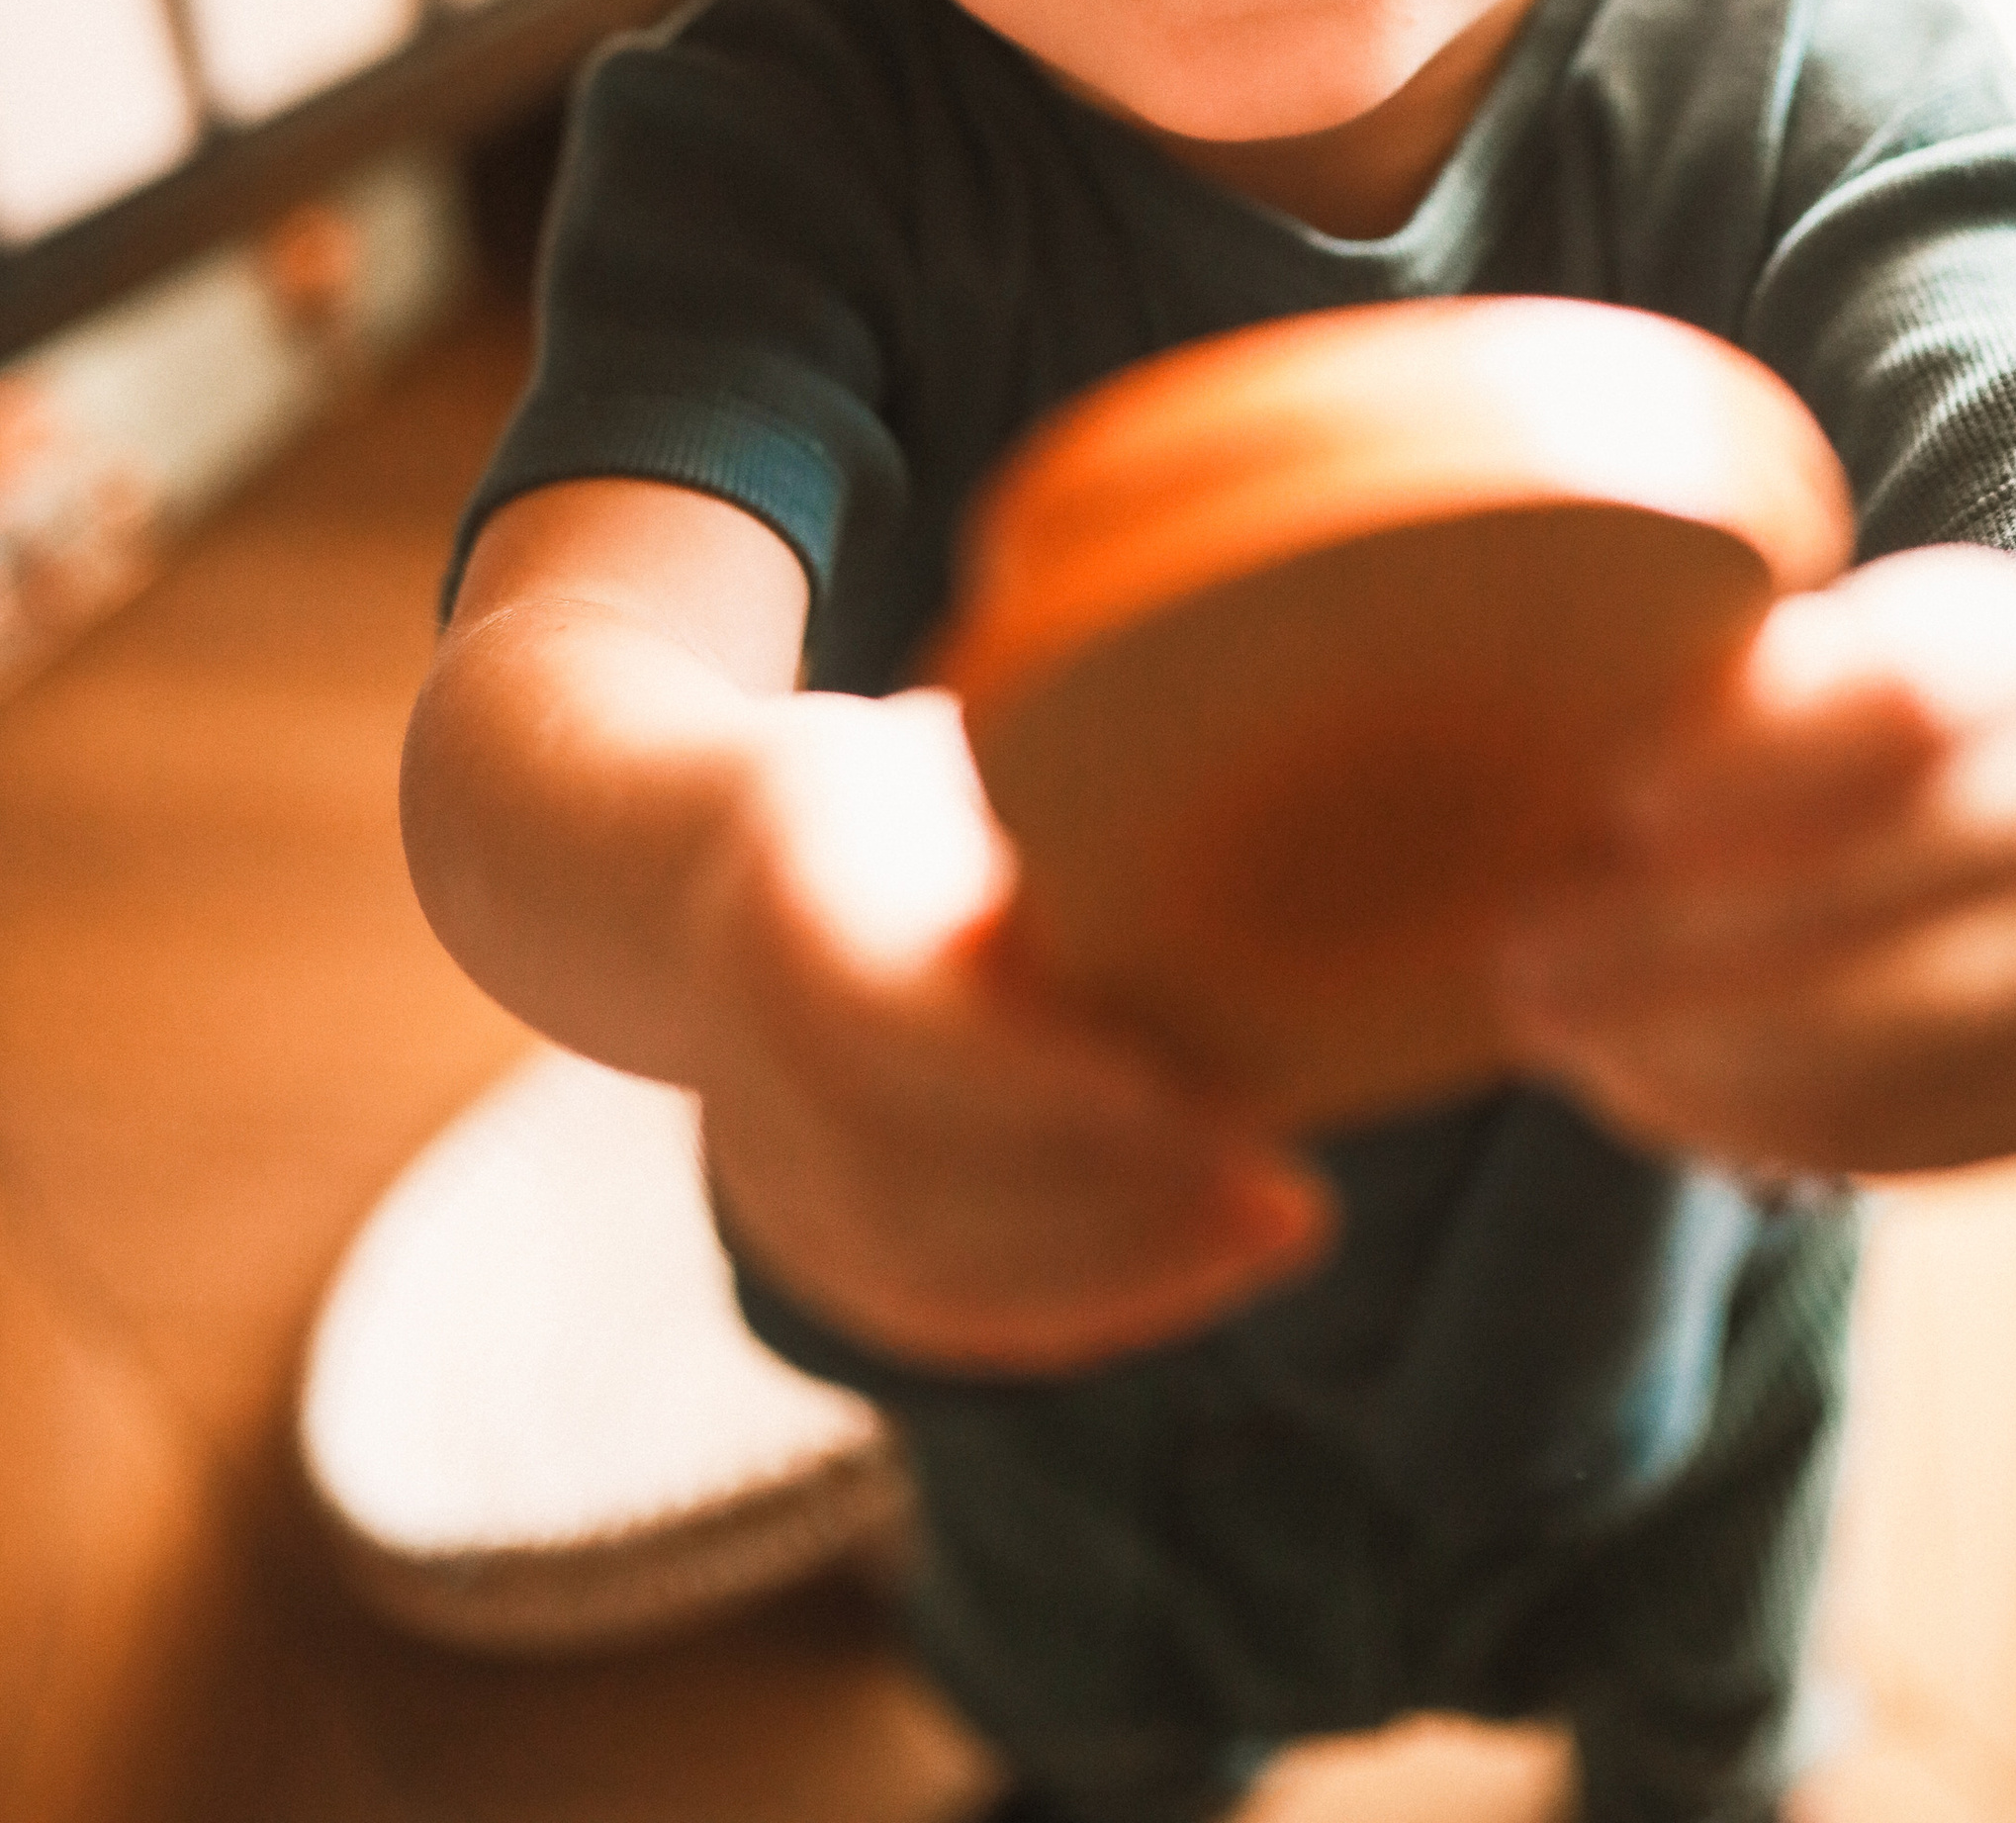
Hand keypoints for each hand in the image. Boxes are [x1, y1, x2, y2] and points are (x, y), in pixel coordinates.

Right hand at [690, 686, 1332, 1369]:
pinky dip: (1069, 1304)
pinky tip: (1201, 1267)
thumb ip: (1050, 796)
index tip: (1188, 1087)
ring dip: (1117, 1267)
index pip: (896, 1019)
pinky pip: (929, 1305)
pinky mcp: (795, 1228)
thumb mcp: (947, 750)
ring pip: (927, 1265)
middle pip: (918, 1172)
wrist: (680, 863)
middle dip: (1115, 1200)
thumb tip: (1241, 808)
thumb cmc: (881, 784)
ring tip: (1284, 1220)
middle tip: (1296, 1185)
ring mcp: (756, 1157)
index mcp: (787, 900)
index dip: (1035, 1077)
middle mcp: (748, 1048)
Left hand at [1497, 546, 2015, 1178]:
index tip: (1616, 789)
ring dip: (1697, 1051)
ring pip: (1892, 1032)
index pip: (1900, 706)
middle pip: (1878, 890)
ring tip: (1559, 1038)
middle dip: (1674, 940)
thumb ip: (1754, 677)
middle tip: (1522, 958)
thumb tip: (1561, 750)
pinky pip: (1909, 1133)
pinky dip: (1758, 1124)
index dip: (1753, 755)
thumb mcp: (1876, 635)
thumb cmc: (1937, 705)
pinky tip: (1644, 1094)